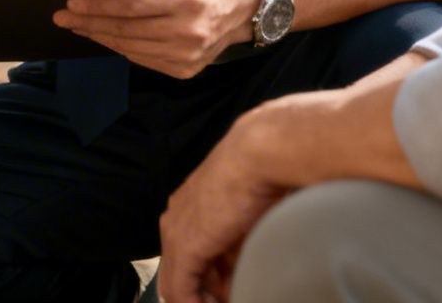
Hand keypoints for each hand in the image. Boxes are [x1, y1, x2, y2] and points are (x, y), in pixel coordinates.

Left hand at [53, 0, 259, 77]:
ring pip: (131, 48)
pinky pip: (143, 60)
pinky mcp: (185, 70)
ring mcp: (187, 55)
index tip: (72, 2)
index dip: (99, 5)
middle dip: (89, 22)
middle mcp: (187, 31)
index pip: (131, 5)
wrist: (242, 7)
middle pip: (126, 29)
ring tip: (78, 27)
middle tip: (63, 17)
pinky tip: (104, 37)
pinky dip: (121, 48)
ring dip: (100, 37)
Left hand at [159, 113, 291, 302]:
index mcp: (190, 206)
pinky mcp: (185, 245)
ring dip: (204, 300)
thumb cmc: (265, 174)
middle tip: (230, 299)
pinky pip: (180, 291)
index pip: (187, 256)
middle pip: (179, 273)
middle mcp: (176, 218)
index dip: (209, 281)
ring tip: (231, 300)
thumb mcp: (250, 215)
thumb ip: (239, 243)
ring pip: (176, 286)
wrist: (262, 153)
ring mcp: (176, 232)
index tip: (232, 290)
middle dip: (206, 294)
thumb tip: (244, 269)